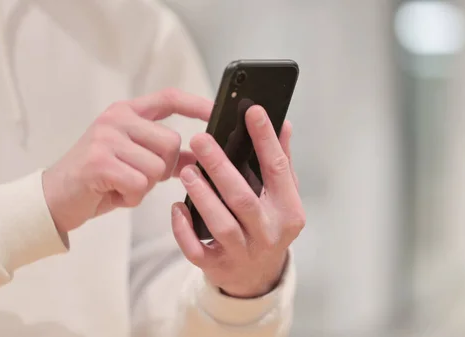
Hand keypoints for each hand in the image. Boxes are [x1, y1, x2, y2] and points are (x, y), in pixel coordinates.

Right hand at [43, 89, 211, 232]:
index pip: (169, 98)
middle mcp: (116, 119)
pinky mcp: (99, 162)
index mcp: (127, 113)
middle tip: (138, 177)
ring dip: (145, 187)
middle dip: (163, 168)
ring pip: (157, 167)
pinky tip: (114, 194)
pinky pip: (139, 184)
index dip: (196, 104)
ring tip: (121, 185)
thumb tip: (202, 156)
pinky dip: (131, 198)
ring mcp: (106, 138)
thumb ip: (166, 156)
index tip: (216, 112)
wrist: (54, 198)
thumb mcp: (135, 161)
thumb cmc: (99, 179)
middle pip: (171, 142)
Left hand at [171, 106, 304, 297]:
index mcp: (289, 211)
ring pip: (221, 224)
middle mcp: (269, 233)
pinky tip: (176, 208)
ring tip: (186, 171)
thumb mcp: (282, 197)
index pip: (278, 169)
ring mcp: (244, 252)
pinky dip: (184, 230)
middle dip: (221, 167)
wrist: (257, 277)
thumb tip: (284, 124)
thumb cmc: (269, 226)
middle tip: (200, 139)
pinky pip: (197, 250)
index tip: (252, 111)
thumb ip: (282, 163)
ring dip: (202, 196)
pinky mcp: (218, 267)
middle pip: (244, 198)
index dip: (266, 139)